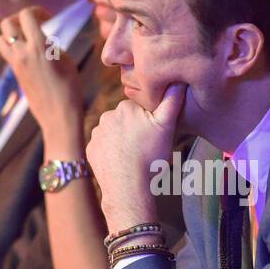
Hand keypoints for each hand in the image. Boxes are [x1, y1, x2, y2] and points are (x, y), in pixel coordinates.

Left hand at [0, 7, 84, 153]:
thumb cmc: (69, 88)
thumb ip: (50, 44)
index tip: (47, 18)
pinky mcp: (15, 74)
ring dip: (10, 34)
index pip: (26, 15)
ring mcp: (16, 64)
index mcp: (39, 47)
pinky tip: (29, 54)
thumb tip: (40, 38)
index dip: (36, 11)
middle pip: (6, 23)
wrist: (59, 115)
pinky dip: (13, 47)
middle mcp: (23, 53)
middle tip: (32, 25)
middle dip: (18, 19)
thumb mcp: (65, 60)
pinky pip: (6, 52)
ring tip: (26, 39)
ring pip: (0, 38)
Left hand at [86, 84, 184, 232]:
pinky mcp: (91, 150)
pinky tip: (122, 162)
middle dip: (135, 129)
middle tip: (147, 146)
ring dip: (122, 140)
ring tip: (135, 155)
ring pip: (114, 132)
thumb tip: (178, 81)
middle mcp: (107, 116)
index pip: (140, 107)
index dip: (149, 120)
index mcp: (126, 107)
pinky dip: (111, 152)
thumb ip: (172, 101)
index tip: (155, 133)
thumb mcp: (166, 127)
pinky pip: (103, 146)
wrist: (128, 187)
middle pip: (126, 119)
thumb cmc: (150, 157)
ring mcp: (97, 134)